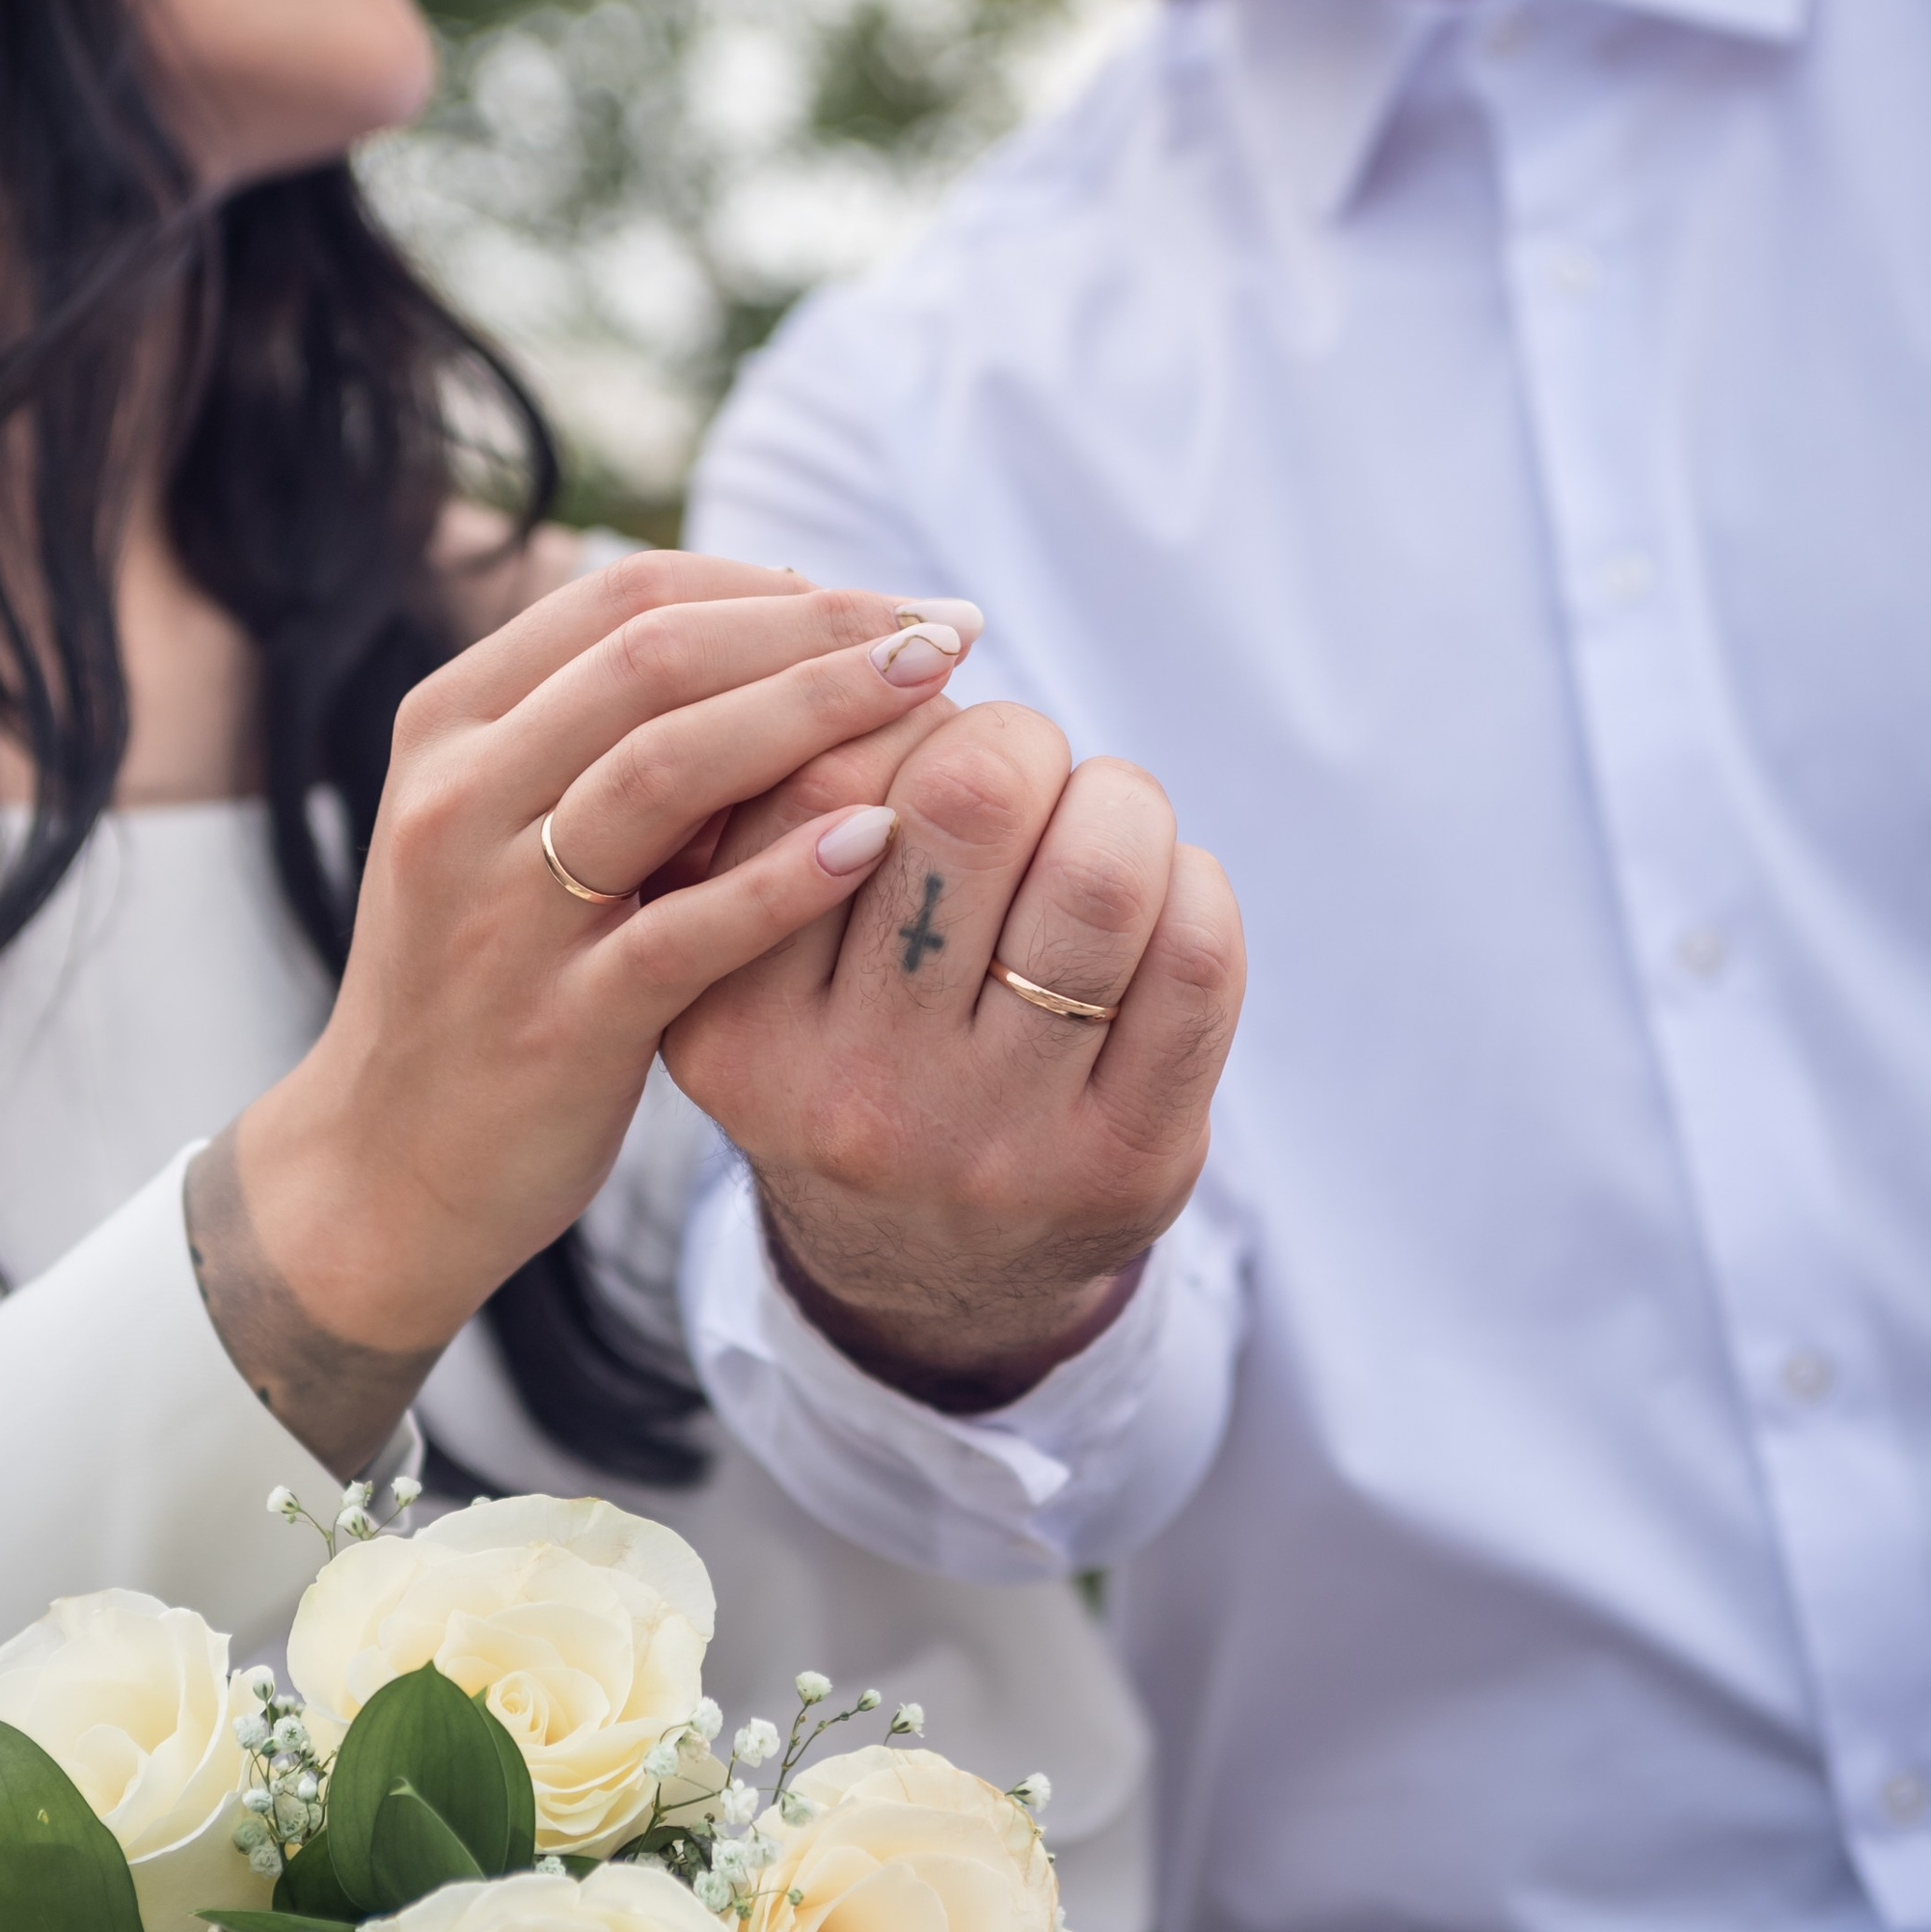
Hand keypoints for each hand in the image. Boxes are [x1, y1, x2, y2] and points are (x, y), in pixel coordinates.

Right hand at [189, 556, 983, 1466]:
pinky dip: (784, 877)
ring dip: (813, 713)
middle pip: (654, 660)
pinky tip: (881, 839)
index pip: (624, 599)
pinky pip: (682, 932)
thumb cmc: (487, 976)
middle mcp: (459, 800)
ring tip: (933, 693)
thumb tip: (789, 618)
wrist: (385, 1166)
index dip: (771, 583)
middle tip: (942, 631)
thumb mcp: (511, 825)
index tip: (886, 601)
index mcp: (450, 727)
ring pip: (662, 769)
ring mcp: (500, 914)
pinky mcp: (556, 1024)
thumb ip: (613, 733)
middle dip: (817, 630)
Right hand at [662, 696, 1244, 1408]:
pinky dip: (1190, 882)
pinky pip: (1195, 955)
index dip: (893, 708)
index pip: (824, 777)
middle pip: (976, 799)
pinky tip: (1156, 898)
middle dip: (1018, 740)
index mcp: (736, 1029)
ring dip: (1118, 801)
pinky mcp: (1123, 1166)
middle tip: (1017, 766)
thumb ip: (764, 832)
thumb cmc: (845, 1063)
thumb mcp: (747, 977)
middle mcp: (857, 1098)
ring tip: (1096, 819)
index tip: (910, 722)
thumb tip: (853, 655)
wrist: (928, 1276)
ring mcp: (997, 1142)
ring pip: (1103, 874)